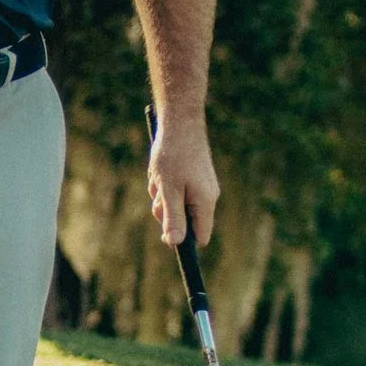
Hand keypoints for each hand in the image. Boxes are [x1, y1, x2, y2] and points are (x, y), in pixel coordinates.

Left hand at [147, 114, 219, 249]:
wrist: (179, 122)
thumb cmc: (174, 155)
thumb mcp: (169, 190)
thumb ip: (173, 217)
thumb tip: (175, 243)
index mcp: (205, 202)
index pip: (200, 236)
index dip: (183, 240)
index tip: (165, 235)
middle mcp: (207, 196)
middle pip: (184, 221)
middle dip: (166, 211)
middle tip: (158, 194)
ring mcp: (201, 186)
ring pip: (176, 204)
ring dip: (162, 196)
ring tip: (159, 177)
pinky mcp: (193, 177)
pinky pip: (175, 191)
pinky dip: (164, 185)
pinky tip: (160, 171)